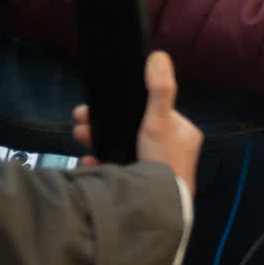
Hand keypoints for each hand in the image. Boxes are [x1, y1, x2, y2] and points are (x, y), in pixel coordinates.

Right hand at [73, 51, 201, 193]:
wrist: (158, 206)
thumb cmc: (164, 161)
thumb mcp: (160, 121)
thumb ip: (160, 90)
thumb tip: (159, 57)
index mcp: (183, 133)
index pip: (152, 112)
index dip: (125, 108)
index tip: (101, 104)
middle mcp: (173, 150)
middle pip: (132, 129)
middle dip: (103, 124)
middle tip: (81, 121)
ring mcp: (157, 167)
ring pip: (122, 147)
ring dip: (98, 141)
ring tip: (80, 136)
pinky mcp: (142, 183)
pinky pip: (118, 168)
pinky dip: (101, 163)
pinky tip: (89, 161)